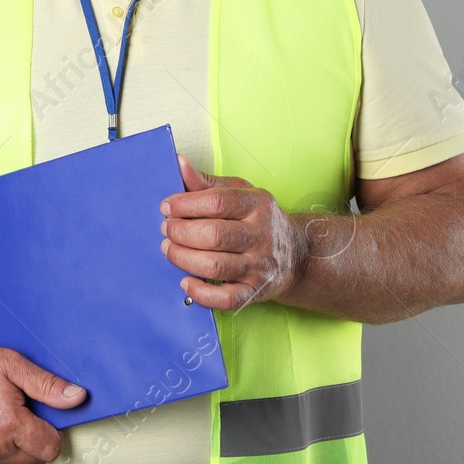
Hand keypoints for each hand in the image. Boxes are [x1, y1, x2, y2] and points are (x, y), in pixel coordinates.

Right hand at [0, 342, 86, 463]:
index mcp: (7, 424)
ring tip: (0, 422)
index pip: (50, 447)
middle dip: (35, 441)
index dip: (51, 432)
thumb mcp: (11, 365)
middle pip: (35, 460)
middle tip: (20, 416)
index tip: (42, 419)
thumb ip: (47, 385)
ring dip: (16, 451)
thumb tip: (77, 397)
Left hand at [160, 153, 306, 310]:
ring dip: (183, 258)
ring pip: (215, 266)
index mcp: (258, 204)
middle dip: (180, 232)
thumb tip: (179, 164)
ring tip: (169, 249)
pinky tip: (185, 281)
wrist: (297, 255)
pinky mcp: (255, 291)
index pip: (218, 202)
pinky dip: (201, 293)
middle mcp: (261, 235)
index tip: (167, 208)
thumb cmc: (260, 220)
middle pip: (213, 235)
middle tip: (166, 229)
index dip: (185, 204)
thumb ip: (207, 182)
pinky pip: (226, 298)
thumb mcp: (240, 192)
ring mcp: (259, 265)